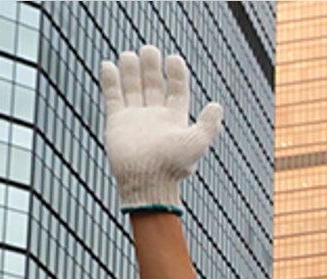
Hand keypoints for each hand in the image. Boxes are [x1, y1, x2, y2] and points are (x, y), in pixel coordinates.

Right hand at [100, 47, 222, 213]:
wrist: (146, 182)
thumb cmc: (173, 165)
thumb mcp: (197, 143)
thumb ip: (208, 124)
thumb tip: (217, 106)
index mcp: (175, 120)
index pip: (177, 90)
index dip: (176, 74)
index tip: (173, 58)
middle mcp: (155, 117)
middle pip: (153, 85)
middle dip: (151, 67)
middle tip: (149, 49)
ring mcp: (135, 118)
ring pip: (133, 88)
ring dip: (131, 71)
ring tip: (130, 54)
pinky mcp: (117, 122)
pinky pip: (113, 97)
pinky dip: (111, 81)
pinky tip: (109, 65)